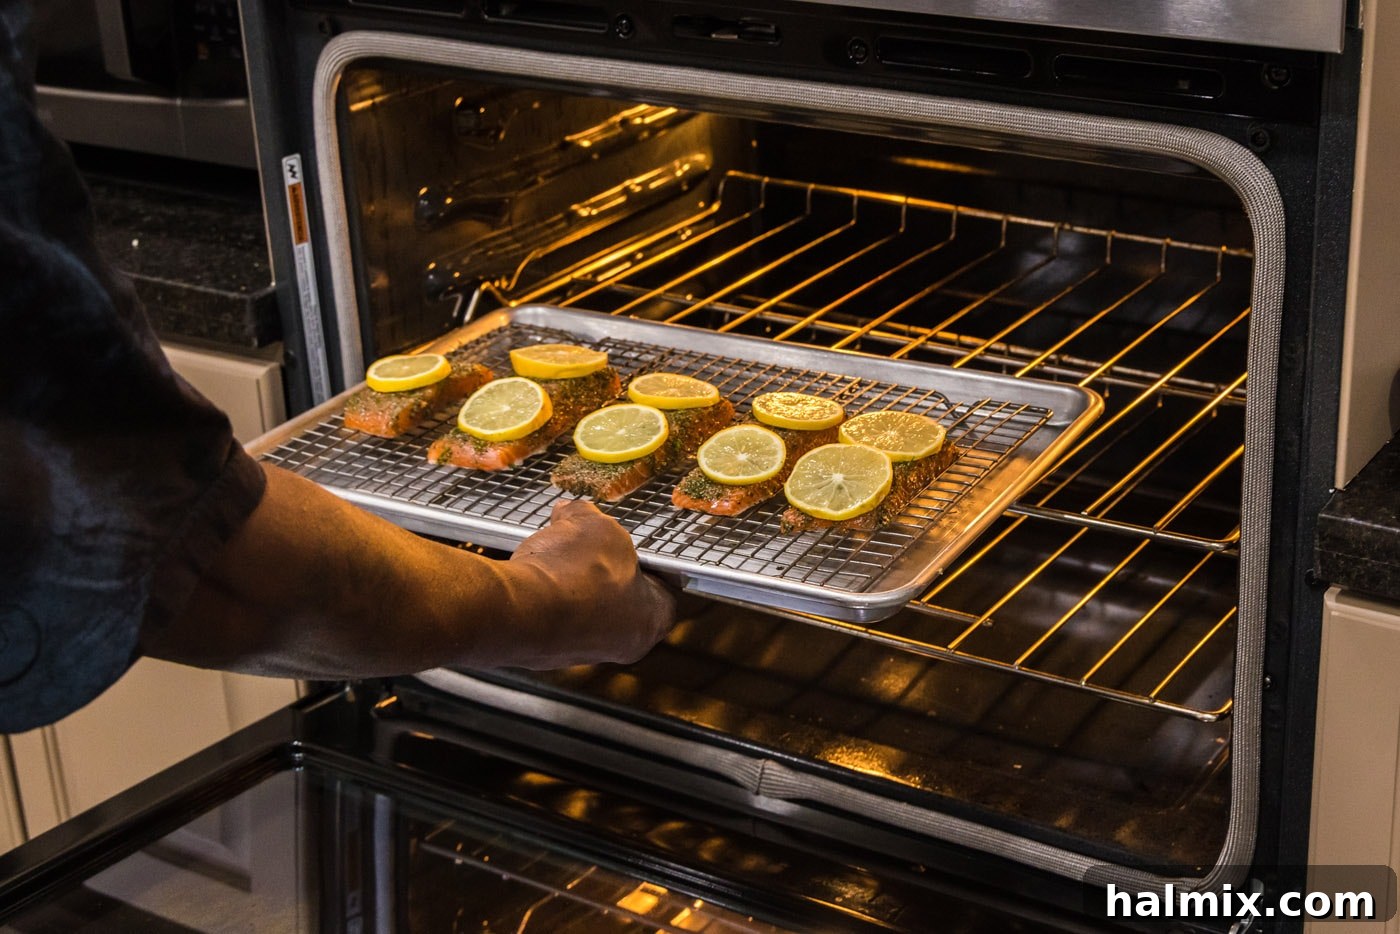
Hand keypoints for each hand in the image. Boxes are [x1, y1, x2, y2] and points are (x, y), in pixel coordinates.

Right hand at [507, 499, 675, 666]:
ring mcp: (580, 651)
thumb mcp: (596, 526)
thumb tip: (573, 512)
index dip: (645, 561)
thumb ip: (590, 518)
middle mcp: (620, 644)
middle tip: (587, 546)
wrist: (521, 609)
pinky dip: (544, 596)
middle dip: (602, 570)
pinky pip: (550, 615)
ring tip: (555, 555)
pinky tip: (535, 575)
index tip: (629, 544)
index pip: (662, 588)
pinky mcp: (544, 649)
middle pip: (619, 598)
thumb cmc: (575, 575)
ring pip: (582, 609)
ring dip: (571, 583)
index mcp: (651, 619)